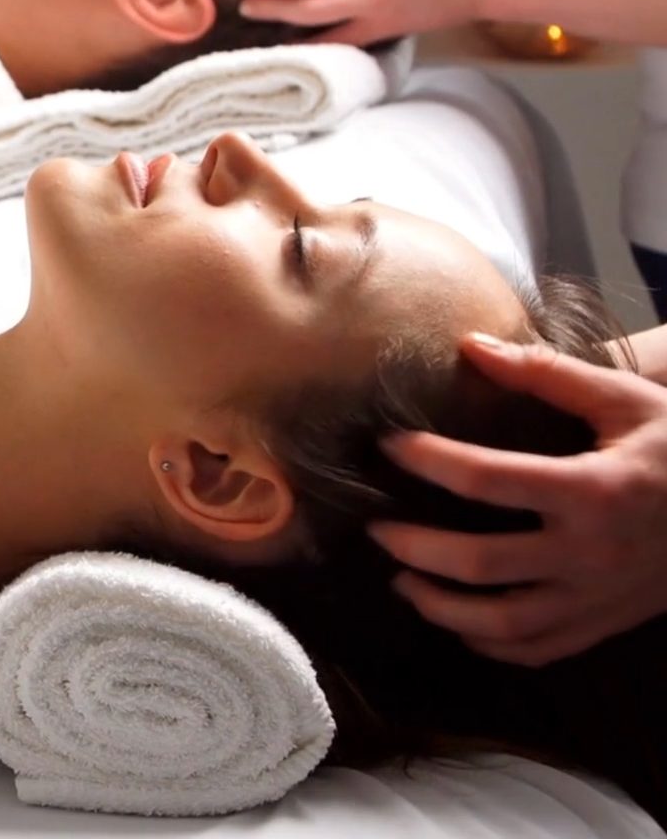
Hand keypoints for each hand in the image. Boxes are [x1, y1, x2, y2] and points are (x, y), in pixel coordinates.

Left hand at [369, 335, 666, 665]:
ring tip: (402, 579)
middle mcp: (589, 551)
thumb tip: (472, 345)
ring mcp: (597, 597)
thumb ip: (545, 372)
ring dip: (441, 606)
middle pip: (480, 562)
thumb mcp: (620, 397)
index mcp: (590, 488)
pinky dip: (489, 642)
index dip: (427, 461)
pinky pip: (537, 649)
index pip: (486, 478)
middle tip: (375, 526)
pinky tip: (458, 620)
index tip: (388, 445)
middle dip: (416, 546)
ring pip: (502, 622)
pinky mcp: (604, 622)